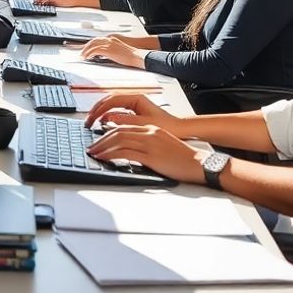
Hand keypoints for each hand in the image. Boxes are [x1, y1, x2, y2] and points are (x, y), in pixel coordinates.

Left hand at [80, 35, 145, 68]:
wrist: (136, 55)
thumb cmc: (131, 55)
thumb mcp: (119, 49)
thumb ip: (111, 49)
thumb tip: (104, 54)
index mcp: (111, 38)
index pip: (98, 39)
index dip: (91, 44)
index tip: (86, 48)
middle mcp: (109, 39)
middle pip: (93, 41)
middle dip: (86, 47)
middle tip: (82, 53)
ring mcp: (108, 44)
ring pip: (92, 45)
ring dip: (86, 51)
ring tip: (82, 57)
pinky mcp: (107, 49)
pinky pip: (94, 51)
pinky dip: (89, 54)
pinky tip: (87, 58)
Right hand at [83, 93, 180, 133]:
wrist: (181, 129)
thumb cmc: (167, 126)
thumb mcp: (143, 125)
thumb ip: (124, 120)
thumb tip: (106, 119)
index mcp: (136, 98)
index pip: (111, 100)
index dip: (99, 109)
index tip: (91, 119)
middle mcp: (134, 99)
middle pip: (108, 100)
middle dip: (96, 110)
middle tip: (87, 121)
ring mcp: (134, 105)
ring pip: (111, 106)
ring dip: (100, 113)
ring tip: (92, 122)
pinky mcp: (135, 112)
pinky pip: (116, 111)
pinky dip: (108, 116)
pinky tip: (104, 124)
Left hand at [87, 123, 209, 184]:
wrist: (201, 165)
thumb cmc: (184, 160)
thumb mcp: (164, 147)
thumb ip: (147, 145)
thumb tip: (130, 152)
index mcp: (153, 129)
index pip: (125, 128)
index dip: (108, 133)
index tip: (99, 141)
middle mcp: (150, 133)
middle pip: (118, 132)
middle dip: (101, 140)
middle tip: (91, 147)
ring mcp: (150, 144)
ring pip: (119, 141)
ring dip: (103, 147)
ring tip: (93, 153)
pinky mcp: (151, 156)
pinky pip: (125, 153)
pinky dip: (111, 155)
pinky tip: (104, 159)